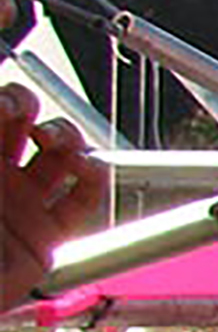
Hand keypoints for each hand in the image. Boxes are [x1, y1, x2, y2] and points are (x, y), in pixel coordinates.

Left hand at [2, 84, 111, 311]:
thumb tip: (1, 106)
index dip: (4, 98)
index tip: (2, 104)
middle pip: (23, 119)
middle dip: (26, 104)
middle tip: (18, 110)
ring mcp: (20, 202)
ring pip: (58, 153)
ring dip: (66, 136)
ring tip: (54, 139)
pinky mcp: (45, 234)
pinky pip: (82, 201)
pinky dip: (95, 180)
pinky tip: (86, 169)